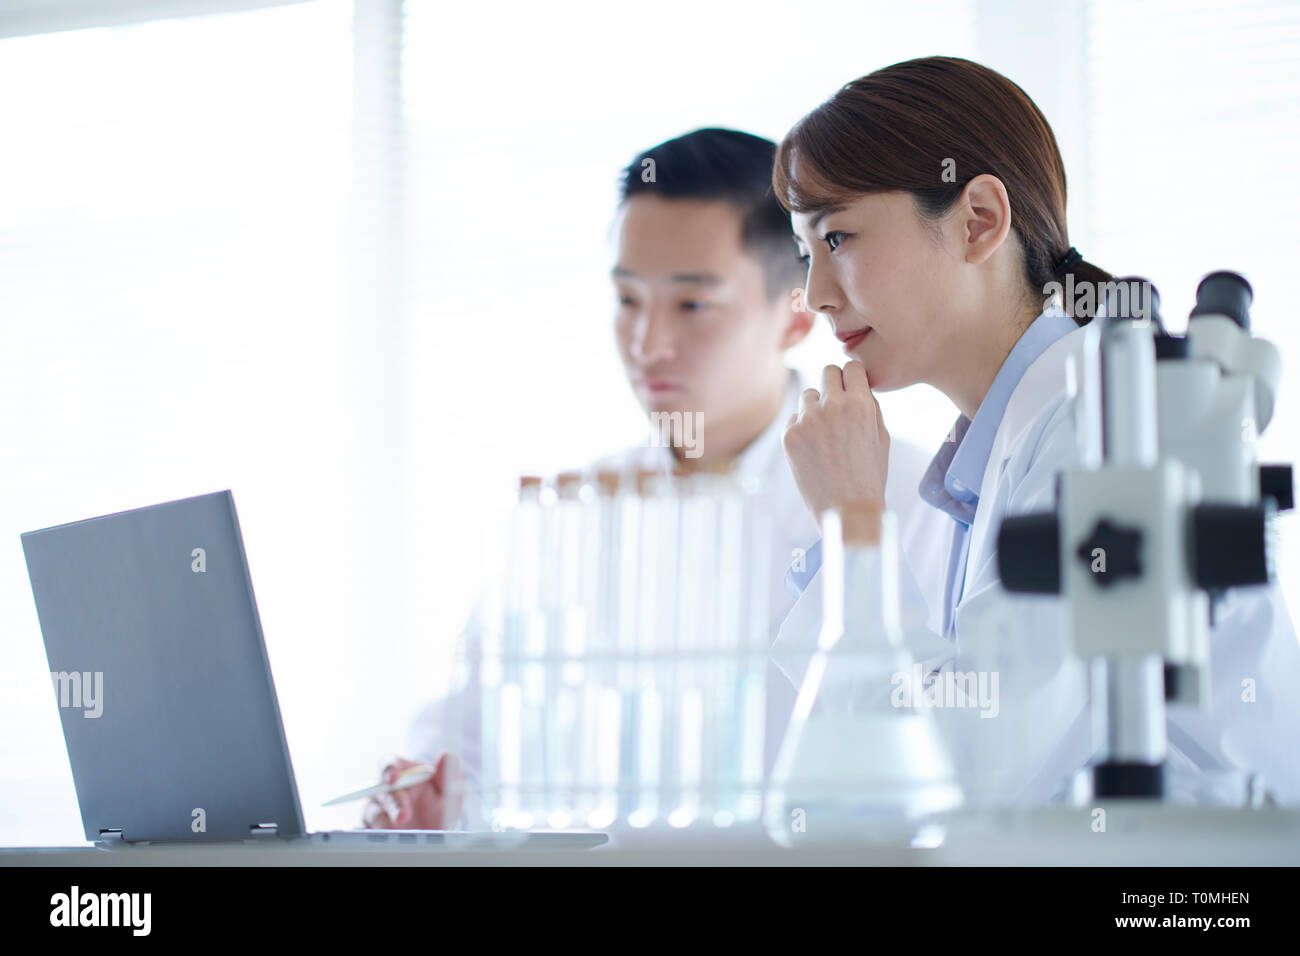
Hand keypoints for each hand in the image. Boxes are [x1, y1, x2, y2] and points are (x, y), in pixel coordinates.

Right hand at [362, 753, 464, 829]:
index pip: (390, 764)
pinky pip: (363, 832)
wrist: (437, 836)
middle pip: (381, 791)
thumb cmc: (441, 808)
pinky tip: (370, 840)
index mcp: (404, 774)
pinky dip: (364, 835)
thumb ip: (449, 775)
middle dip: (392, 803)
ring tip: (395, 834)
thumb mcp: (450, 793)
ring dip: (382, 822)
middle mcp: (387, 791)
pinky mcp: (372, 831)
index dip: (389, 768)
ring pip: (372, 813)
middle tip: (403, 817)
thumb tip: (446, 755)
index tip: (394, 777)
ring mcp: (378, 812)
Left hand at [782, 361, 889, 528]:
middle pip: (827, 372)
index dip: (852, 378)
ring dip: (816, 408)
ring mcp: (808, 420)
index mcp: (861, 404)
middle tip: (836, 407)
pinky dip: (802, 430)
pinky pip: (794, 419)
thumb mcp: (882, 436)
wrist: (846, 510)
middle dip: (833, 386)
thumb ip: (870, 405)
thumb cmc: (869, 474)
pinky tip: (814, 452)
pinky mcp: (789, 435)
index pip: (852, 367)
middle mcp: (833, 406)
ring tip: (827, 438)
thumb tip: (857, 383)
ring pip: (808, 396)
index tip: (851, 389)